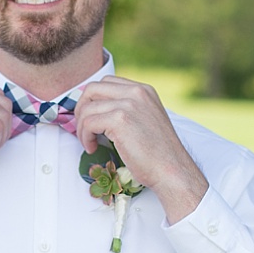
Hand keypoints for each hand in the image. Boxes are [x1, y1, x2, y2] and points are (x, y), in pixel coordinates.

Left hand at [72, 77, 206, 223]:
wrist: (172, 170)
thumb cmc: (158, 153)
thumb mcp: (147, 119)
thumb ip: (128, 108)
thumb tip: (98, 109)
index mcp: (143, 90)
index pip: (106, 82)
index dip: (92, 99)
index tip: (90, 117)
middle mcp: (136, 92)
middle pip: (93, 89)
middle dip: (81, 108)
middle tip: (84, 128)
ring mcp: (128, 104)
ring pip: (87, 108)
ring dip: (82, 127)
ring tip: (89, 142)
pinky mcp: (120, 120)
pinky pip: (89, 123)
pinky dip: (85, 137)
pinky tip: (92, 148)